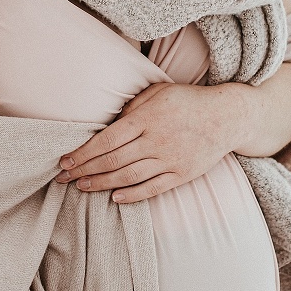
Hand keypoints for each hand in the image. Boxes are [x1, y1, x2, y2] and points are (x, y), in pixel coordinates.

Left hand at [56, 81, 247, 201]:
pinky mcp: (182, 174)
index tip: (64, 161)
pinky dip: (132, 195)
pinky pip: (153, 188)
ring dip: (101, 184)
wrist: (227, 117)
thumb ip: (131, 108)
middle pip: (113, 161)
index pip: (107, 140)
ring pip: (128, 177)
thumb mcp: (157, 92)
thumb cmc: (187, 101)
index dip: (83, 153)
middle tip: (64, 178)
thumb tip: (107, 123)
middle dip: (84, 170)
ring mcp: (170, 160)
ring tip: (82, 187)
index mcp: (147, 118)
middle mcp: (156, 141)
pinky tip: (115, 198)